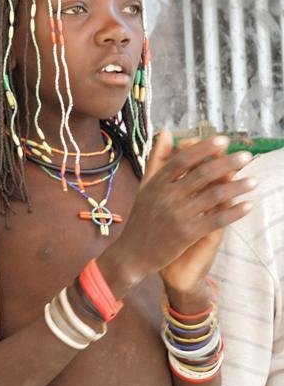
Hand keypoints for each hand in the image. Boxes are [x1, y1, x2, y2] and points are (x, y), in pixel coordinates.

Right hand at [105, 131, 253, 291]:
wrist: (132, 253)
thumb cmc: (141, 218)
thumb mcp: (145, 187)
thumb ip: (156, 159)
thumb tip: (166, 132)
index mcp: (156, 183)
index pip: (182, 160)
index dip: (203, 149)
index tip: (222, 140)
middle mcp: (166, 197)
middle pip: (201, 174)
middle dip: (226, 164)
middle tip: (246, 156)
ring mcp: (177, 215)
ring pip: (212, 196)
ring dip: (236, 187)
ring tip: (254, 181)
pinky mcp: (187, 234)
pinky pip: (215, 220)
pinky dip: (232, 212)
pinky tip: (247, 206)